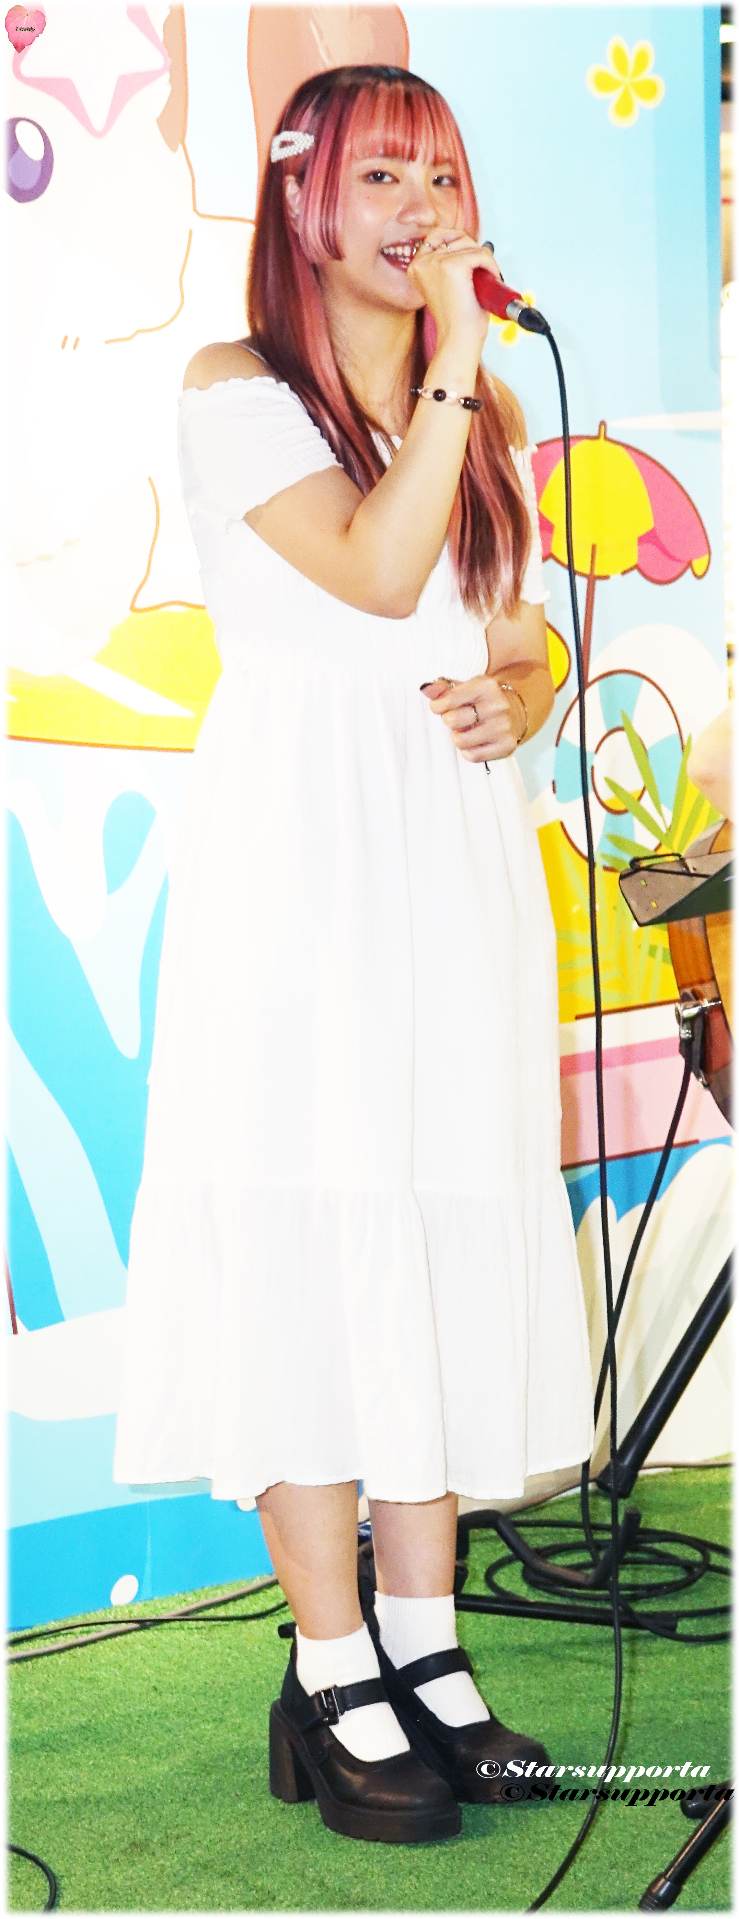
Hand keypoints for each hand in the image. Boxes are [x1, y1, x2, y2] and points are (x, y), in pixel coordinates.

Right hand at [406, 231, 503, 351]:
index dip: (459, 243)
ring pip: (470, 244)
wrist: (459, 341)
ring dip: (484, 261)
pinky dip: (492, 267)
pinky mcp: (452, 266)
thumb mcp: (449, 285)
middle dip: (474, 252)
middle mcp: (422, 262)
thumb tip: (468, 244)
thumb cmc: (458, 320)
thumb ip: (451, 262)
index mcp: (416, 267)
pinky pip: (482, 254)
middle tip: (481, 274)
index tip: (471, 259)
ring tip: (484, 283)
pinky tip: (490, 282)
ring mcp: (435, 262)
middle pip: (456, 236)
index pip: (438, 234)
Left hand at [420, 674, 521, 760]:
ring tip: (468, 730)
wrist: (514, 713)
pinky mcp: (506, 746)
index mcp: (486, 686)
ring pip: (460, 741)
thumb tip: (426, 689)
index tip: (441, 707)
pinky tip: (477, 741)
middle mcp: (498, 705)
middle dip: (450, 721)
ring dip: (459, 737)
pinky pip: (472, 756)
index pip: (447, 700)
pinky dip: (469, 751)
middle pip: (452, 721)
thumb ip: (443, 688)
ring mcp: (504, 726)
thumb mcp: (464, 688)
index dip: (437, 706)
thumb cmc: (482, 701)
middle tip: (459, 719)